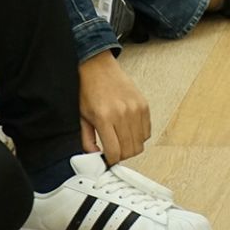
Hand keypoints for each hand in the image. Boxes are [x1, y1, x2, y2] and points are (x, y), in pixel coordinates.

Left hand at [78, 51, 151, 165]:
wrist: (99, 69)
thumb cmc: (89, 91)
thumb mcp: (82, 118)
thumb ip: (87, 140)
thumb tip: (94, 157)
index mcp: (104, 118)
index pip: (114, 151)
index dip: (111, 160)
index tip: (107, 160)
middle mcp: (122, 114)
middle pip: (130, 150)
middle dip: (121, 156)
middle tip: (114, 152)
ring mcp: (135, 109)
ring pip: (140, 142)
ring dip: (131, 148)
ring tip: (122, 143)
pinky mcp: (144, 105)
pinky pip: (147, 130)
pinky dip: (140, 136)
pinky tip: (129, 132)